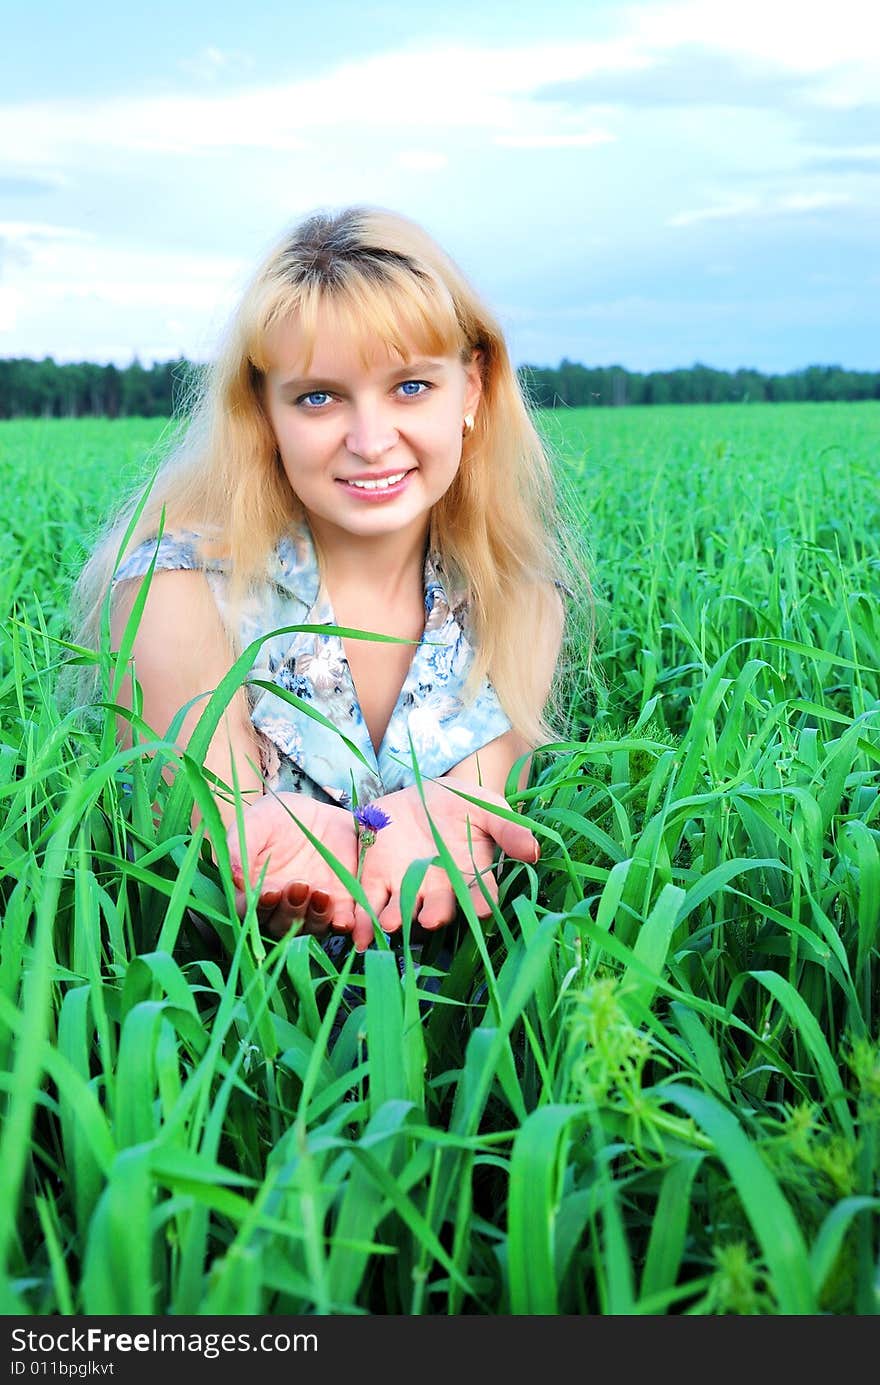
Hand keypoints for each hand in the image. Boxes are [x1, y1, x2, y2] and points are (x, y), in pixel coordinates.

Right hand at [226, 792, 358, 939]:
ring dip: (316, 917)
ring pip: (311, 927)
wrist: (316, 813)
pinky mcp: (340, 905)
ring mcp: (311, 908)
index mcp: (255, 891)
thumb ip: (240, 847)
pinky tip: (345, 920)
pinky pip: (341, 922)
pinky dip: (343, 924)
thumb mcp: (255, 822)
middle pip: (281, 924)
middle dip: (289, 909)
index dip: (258, 906)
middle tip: (298, 885)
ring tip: (322, 893)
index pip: (249, 911)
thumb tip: (235, 878)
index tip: (268, 891)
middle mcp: (282, 907)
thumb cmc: (276, 817)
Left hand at [352, 777, 538, 950]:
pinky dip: (362, 922)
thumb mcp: (485, 808)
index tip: (484, 910)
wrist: (415, 795)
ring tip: (390, 922)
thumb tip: (534, 851)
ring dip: (395, 920)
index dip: (482, 904)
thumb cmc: (459, 805)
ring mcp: (406, 890)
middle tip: (431, 918)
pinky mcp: (375, 883)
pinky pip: (369, 905)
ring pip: (402, 912)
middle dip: (436, 914)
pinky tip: (357, 933)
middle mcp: (440, 891)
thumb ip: (507, 829)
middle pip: (439, 909)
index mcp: (470, 877)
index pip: (480, 896)